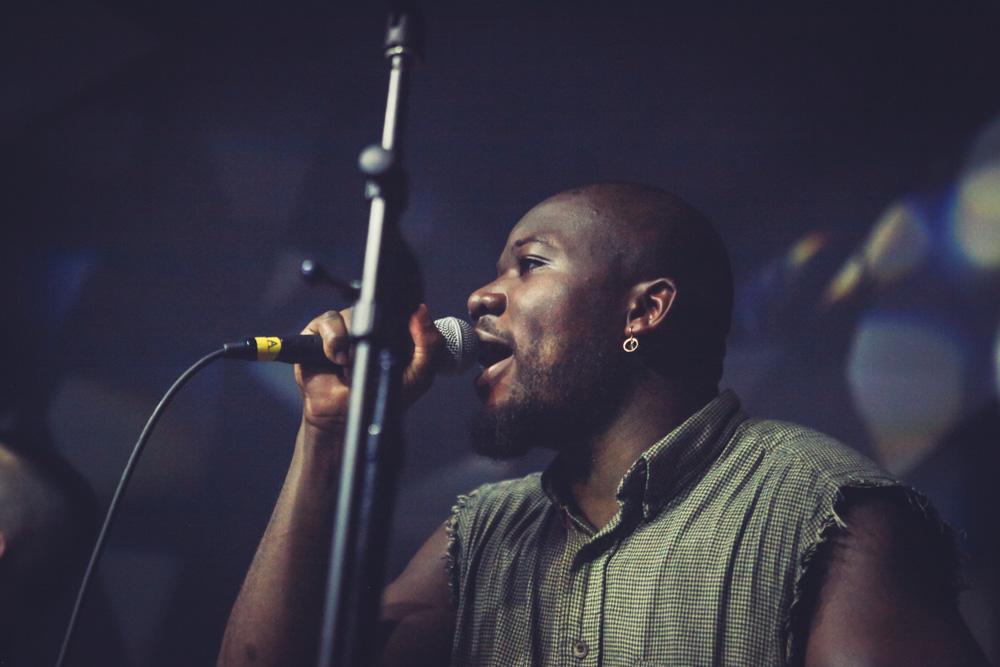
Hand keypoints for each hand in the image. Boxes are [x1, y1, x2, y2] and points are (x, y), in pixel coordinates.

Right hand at [294, 304, 444, 437]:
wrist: (345, 420)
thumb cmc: (381, 399)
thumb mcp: (418, 376)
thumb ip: (430, 346)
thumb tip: (422, 311)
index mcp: (391, 332)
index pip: (395, 307)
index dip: (399, 312)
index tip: (402, 326)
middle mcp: (366, 327)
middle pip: (370, 309)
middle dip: (373, 332)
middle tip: (373, 356)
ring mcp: (341, 330)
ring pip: (348, 314)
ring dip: (351, 340)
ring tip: (351, 364)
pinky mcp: (317, 335)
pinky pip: (326, 322)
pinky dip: (333, 339)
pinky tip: (337, 359)